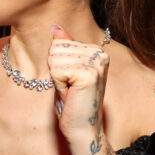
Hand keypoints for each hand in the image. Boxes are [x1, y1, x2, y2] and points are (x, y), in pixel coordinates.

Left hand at [48, 25, 109, 142]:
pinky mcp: (89, 74)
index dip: (57, 64)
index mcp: (96, 50)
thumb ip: (64, 48)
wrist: (81, 127)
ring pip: (54, 58)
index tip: (70, 80)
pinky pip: (56, 70)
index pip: (59, 42)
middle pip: (56, 48)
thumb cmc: (72, 101)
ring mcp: (96, 63)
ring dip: (57, 78)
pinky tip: (70, 93)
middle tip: (69, 87)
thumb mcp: (65, 70)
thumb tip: (55, 28)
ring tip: (70, 90)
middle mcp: (100, 53)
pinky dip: (58, 84)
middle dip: (56, 70)